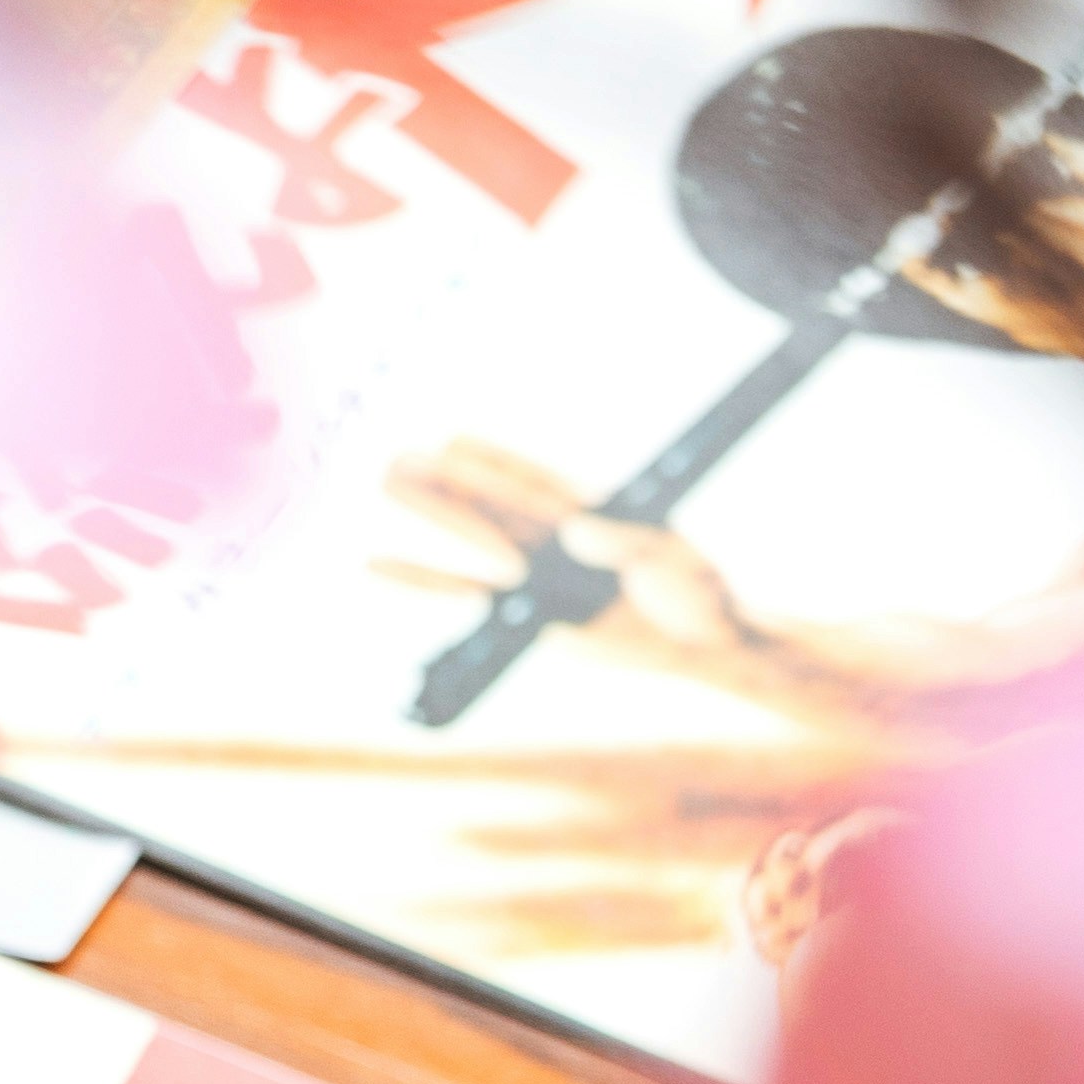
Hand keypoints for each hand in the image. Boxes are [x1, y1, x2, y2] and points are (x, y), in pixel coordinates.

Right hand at [381, 441, 784, 683]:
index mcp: (590, 509)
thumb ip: (620, 543)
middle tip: (396, 460)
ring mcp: (538, 572)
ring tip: (386, 486)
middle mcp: (555, 533)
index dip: (495, 463)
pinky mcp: (526, 612)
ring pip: (473, 541)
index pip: (534, 483)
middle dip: (446, 484)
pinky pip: (466, 595)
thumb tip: (573, 531)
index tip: (455, 442)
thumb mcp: (665, 557)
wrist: (698, 641)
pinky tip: (385, 565)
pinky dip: (428, 581)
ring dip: (430, 518)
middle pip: (491, 503)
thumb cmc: (696, 589)